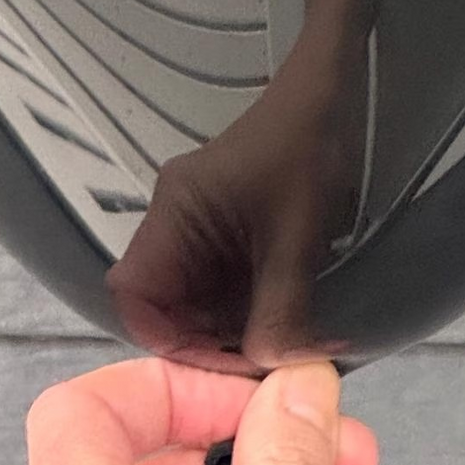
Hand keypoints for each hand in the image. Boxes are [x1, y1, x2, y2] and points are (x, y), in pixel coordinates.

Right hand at [106, 35, 368, 367]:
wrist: (331, 95)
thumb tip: (270, 369)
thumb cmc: (309, 152)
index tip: (218, 360)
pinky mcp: (223, 233)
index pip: (133, 293)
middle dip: (205, 340)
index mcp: (175, 211)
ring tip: (275, 347)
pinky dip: (245, 311)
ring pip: (193, 301)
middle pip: (162, 304)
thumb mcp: (297, 238)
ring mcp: (198, 227)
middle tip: (258, 364)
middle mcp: (174, 221)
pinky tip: (281, 321)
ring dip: (229, 329)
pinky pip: (218, 287)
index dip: (164, 336)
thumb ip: (281, 310)